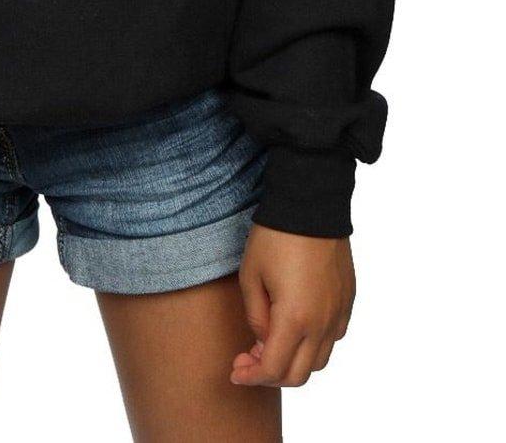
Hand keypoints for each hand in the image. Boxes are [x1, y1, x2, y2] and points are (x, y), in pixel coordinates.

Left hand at [230, 224, 354, 387]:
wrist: (311, 205)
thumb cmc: (275, 237)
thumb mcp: (251, 276)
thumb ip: (256, 317)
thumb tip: (264, 342)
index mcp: (295, 319)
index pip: (274, 369)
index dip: (252, 377)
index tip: (235, 370)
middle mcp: (322, 323)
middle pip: (299, 375)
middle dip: (270, 375)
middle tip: (248, 358)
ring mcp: (338, 313)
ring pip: (318, 361)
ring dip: (293, 362)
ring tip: (270, 342)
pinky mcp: (347, 301)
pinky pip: (333, 337)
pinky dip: (312, 344)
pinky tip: (295, 326)